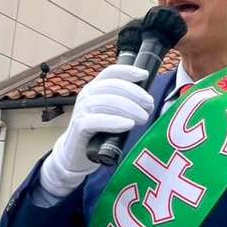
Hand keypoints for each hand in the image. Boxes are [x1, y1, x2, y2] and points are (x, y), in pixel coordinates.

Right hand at [39, 64, 153, 196]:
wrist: (77, 155)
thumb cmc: (99, 133)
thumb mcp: (112, 113)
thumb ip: (125, 104)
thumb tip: (148, 101)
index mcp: (95, 88)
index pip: (111, 72)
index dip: (128, 71)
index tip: (145, 76)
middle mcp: (86, 95)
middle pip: (112, 86)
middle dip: (135, 94)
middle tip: (149, 106)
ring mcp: (81, 110)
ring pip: (106, 102)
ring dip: (129, 108)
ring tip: (143, 118)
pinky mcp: (78, 127)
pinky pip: (96, 121)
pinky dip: (114, 121)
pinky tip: (128, 125)